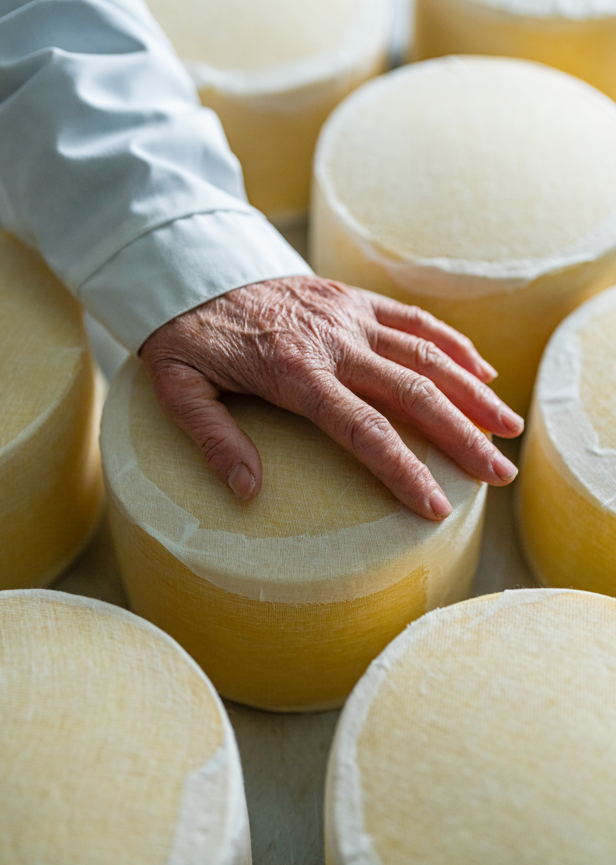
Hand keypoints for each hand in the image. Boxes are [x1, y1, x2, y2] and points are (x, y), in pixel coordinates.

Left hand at [140, 276, 523, 520]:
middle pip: (413, 394)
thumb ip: (212, 439)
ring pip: (426, 354)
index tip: (437, 506)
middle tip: (500, 474)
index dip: (405, 471)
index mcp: (294, 372)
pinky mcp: (352, 297)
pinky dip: (452, 344)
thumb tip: (248, 491)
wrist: (191, 265)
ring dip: (472, 392)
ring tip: (508, 428)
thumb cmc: (185, 334)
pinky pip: (413, 318)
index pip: (364, 430)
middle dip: (462, 437)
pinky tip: (480, 369)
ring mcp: (348, 314)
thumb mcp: (178, 389)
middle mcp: (334, 341)